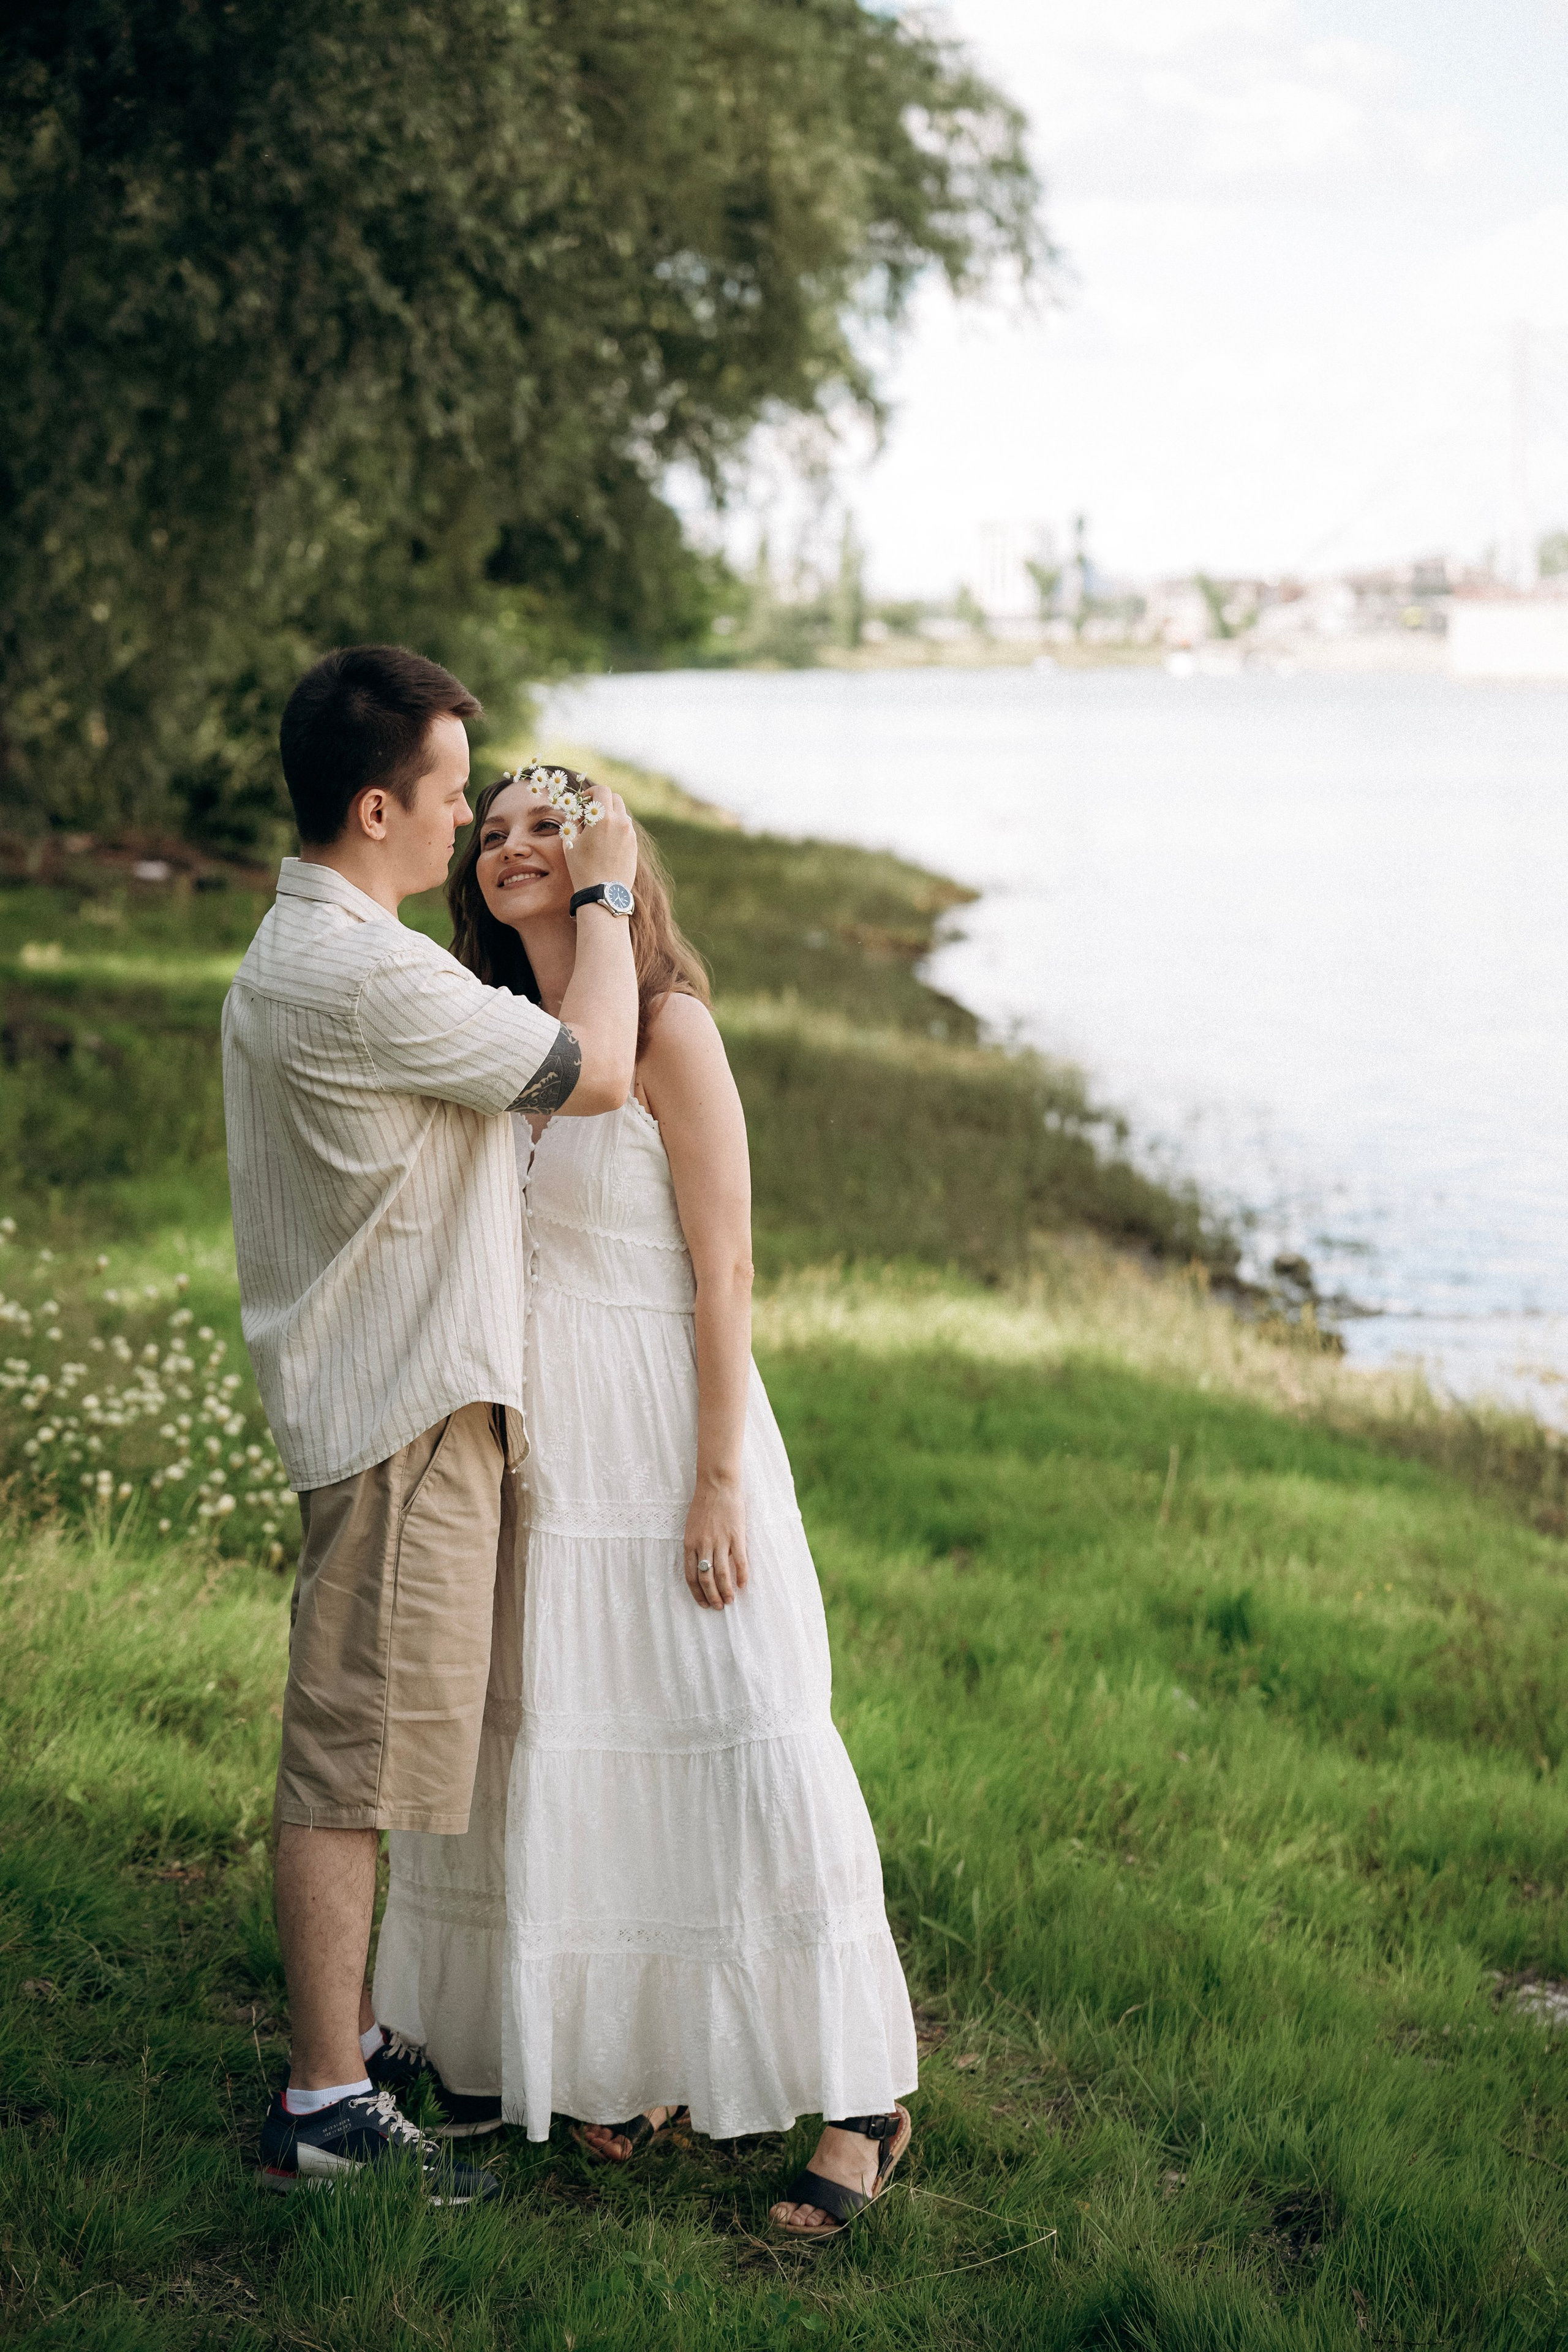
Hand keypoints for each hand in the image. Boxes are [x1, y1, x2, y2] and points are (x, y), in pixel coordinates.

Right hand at [562, 778, 637, 893]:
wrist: (603, 892)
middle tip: (591, 812)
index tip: (584, 801)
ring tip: (598, 830)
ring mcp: (630, 834)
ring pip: (622, 814)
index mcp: (604, 818)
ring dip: (611, 815)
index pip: (602, 790)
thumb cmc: (582, 868)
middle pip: (615, 799)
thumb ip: (573, 821)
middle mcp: (621, 822)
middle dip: (603, 801)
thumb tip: (577, 812)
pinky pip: (626, 829)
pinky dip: (617, 829)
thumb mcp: (570, 843)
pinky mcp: (635, 846)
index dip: (591, 792)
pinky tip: (607, 842)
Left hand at [683, 1474, 747, 1608]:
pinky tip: (743, 1585)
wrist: (717, 1484)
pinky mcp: (736, 1536)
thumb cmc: (704, 1504)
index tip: (703, 1603)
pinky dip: (742, 1576)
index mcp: (690, 1544)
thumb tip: (701, 1566)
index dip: (697, 1593)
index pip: (691, 1577)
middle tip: (718, 1606)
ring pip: (722, 1574)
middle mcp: (703, 1545)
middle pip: (706, 1579)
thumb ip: (695, 1546)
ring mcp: (720, 1541)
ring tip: (730, 1601)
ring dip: (726, 1591)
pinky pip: (740, 1561)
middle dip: (712, 1597)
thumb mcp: (692, 1527)